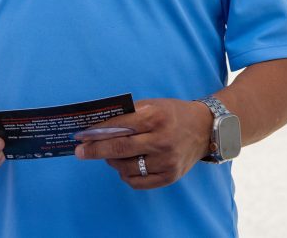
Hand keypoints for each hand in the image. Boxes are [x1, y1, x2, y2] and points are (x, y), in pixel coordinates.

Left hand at [74, 99, 212, 189]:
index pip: (120, 126)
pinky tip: (125, 166)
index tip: (81, 136)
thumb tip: (100, 124)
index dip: (97, 132)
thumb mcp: (155, 105)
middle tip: (80, 151)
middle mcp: (162, 140)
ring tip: (110, 155)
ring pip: (126, 167)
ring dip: (112, 162)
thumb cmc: (174, 113)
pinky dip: (126, 174)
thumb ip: (130, 113)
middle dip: (95, 150)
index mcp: (157, 117)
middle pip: (119, 148)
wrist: (206, 128)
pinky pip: (138, 181)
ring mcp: (166, 161)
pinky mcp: (170, 176)